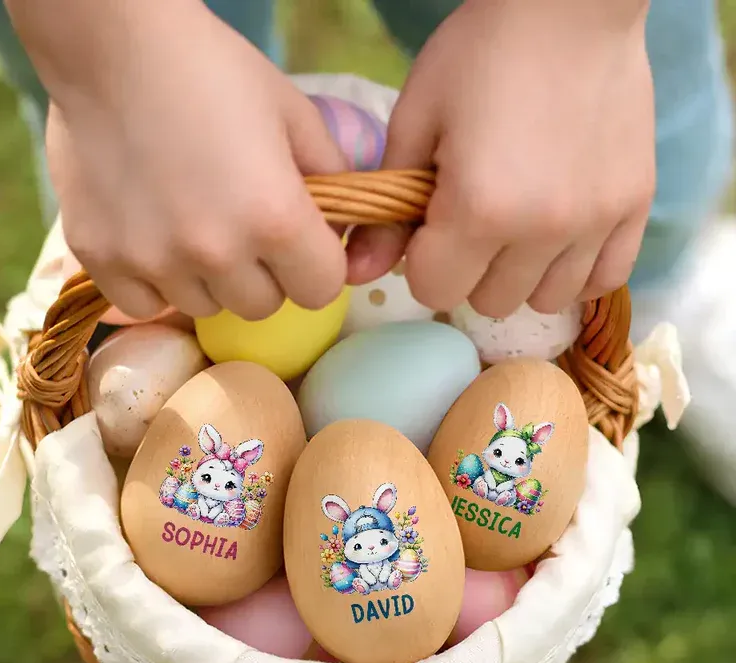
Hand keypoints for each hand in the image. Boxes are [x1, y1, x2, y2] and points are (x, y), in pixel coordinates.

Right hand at [36, 2, 347, 319]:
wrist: (111, 44)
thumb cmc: (212, 71)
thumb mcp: (293, 115)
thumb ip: (332, 179)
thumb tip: (342, 230)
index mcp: (276, 218)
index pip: (321, 291)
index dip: (316, 267)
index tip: (300, 244)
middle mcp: (217, 253)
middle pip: (263, 306)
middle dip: (264, 275)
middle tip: (243, 229)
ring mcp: (154, 261)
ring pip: (206, 307)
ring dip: (209, 280)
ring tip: (191, 224)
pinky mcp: (101, 259)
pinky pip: (145, 305)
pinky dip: (155, 284)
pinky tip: (152, 239)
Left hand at [348, 0, 654, 316]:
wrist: (570, 3)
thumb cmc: (480, 55)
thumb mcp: (414, 123)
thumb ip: (385, 212)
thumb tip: (357, 273)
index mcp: (479, 210)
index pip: (435, 291)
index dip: (424, 263)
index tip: (430, 228)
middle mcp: (541, 230)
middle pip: (489, 302)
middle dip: (470, 271)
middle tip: (473, 222)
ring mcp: (594, 222)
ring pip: (546, 301)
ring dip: (521, 277)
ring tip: (518, 230)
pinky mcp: (634, 206)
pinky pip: (604, 279)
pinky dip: (576, 271)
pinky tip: (560, 241)